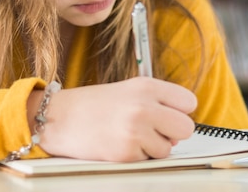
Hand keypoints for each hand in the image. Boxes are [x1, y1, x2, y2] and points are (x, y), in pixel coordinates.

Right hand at [28, 77, 196, 161]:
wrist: (58, 118)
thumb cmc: (92, 105)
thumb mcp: (127, 90)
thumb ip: (157, 101)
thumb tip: (180, 126)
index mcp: (146, 86)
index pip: (189, 102)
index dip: (179, 111)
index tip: (167, 114)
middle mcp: (144, 106)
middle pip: (186, 128)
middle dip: (172, 133)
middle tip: (152, 130)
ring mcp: (136, 130)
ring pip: (168, 148)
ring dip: (153, 147)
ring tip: (129, 135)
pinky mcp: (127, 153)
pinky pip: (149, 160)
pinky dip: (137, 156)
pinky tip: (119, 144)